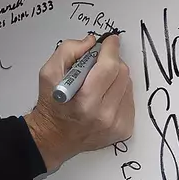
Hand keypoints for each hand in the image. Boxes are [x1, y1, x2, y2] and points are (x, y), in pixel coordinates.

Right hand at [24, 33, 134, 171]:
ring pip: (128, 84)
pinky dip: (119, 93)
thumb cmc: (52, 105)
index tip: (111, 41)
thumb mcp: (48, 73)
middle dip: (111, 62)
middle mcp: (103, 115)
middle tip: (98, 65)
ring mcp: (116, 124)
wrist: (54, 138)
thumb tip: (92, 42)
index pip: (108, 67)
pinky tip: (105, 98)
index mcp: (85, 101)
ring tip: (99, 85)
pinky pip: (130, 99)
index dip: (111, 49)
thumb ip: (68, 51)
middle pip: (122, 73)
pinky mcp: (124, 129)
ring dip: (116, 78)